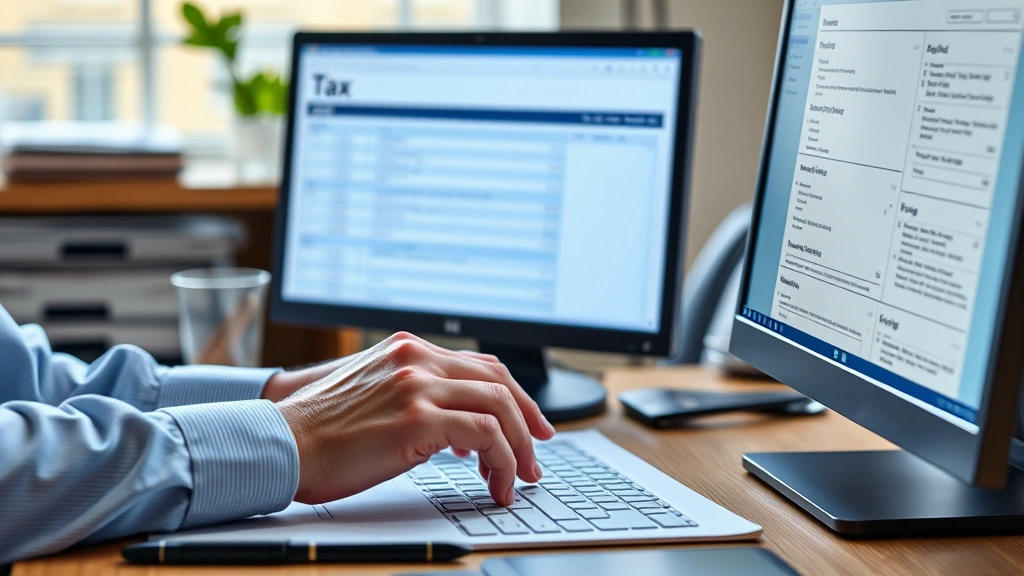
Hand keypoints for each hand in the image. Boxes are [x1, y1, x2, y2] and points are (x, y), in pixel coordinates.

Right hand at [275, 332, 555, 505]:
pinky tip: (495, 484)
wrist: (281, 444)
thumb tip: (459, 429)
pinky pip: (484, 436)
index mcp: (407, 349)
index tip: (529, 423)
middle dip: (527, 420)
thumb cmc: (320, 432)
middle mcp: (416, 358)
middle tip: (536, 454)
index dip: (514, 395)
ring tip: (518, 477)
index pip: (480, 364)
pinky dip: (501, 461)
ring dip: (518, 447)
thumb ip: (416, 396)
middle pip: (498, 381)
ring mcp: (418, 385)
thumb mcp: (374, 396)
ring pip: (499, 407)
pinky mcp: (418, 419)